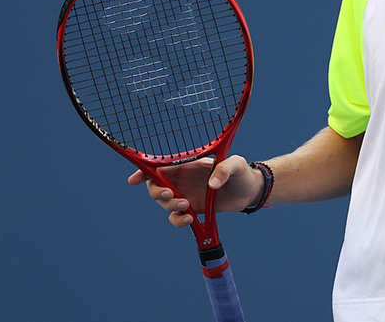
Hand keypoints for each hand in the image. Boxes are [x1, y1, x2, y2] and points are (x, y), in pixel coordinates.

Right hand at [126, 155, 261, 226]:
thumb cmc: (242, 173)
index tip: (134, 179)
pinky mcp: (193, 210)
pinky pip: (177, 218)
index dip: (144, 171)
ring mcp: (186, 196)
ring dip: (170, 207)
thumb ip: (225, 169)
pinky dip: (179, 220)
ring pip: (165, 204)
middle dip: (157, 192)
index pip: (160, 166)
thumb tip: (212, 184)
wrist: (249, 192)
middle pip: (156, 186)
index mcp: (188, 165)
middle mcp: (183, 181)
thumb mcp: (237, 164)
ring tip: (186, 206)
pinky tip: (190, 219)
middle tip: (170, 194)